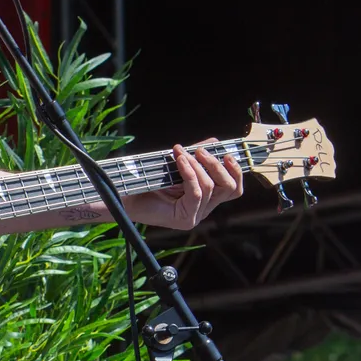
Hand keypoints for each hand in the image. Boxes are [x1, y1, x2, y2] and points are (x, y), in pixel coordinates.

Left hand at [124, 141, 242, 230]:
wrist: (125, 196)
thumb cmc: (148, 181)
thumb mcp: (178, 164)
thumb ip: (197, 155)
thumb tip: (215, 142)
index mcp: (206, 198)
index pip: (233, 188)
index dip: (236, 170)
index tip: (228, 153)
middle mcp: (204, 209)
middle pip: (229, 188)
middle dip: (217, 165)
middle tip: (200, 150)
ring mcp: (196, 216)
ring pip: (212, 187)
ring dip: (199, 165)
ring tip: (182, 153)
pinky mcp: (185, 219)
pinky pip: (196, 192)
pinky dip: (189, 173)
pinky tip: (179, 161)